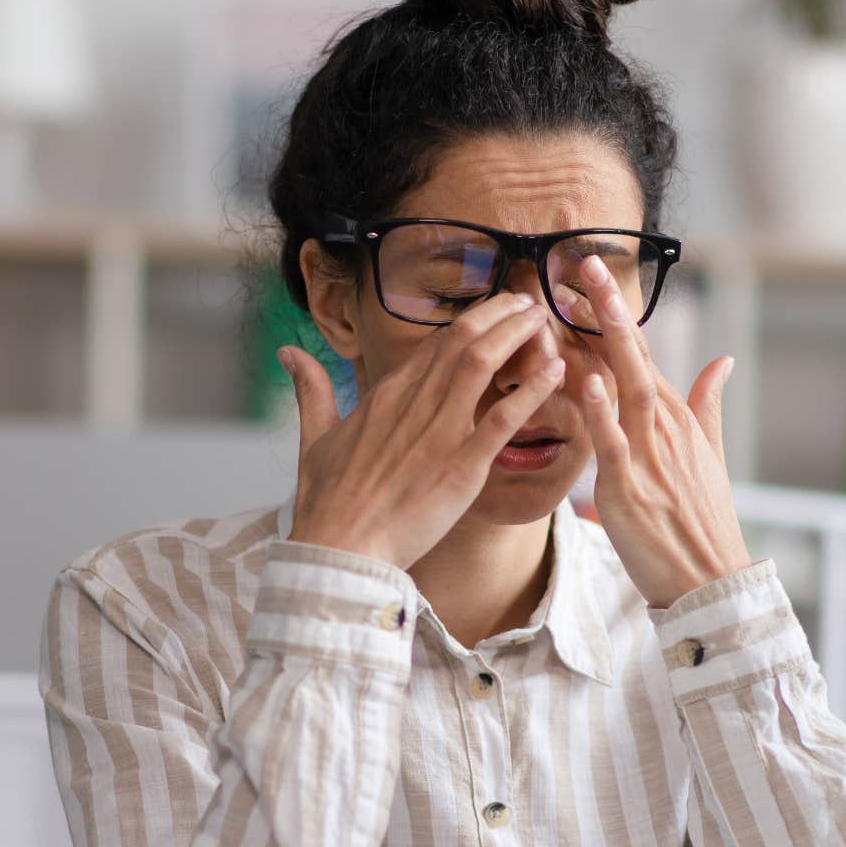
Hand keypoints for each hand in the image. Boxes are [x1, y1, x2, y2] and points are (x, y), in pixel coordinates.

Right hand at [277, 291, 564, 569]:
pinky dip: (532, 391)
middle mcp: (413, 403)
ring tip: (542, 318)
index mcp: (385, 396)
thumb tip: (288, 352)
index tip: (495, 310)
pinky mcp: (461, 466)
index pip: (435, 344)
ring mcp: (439, 432)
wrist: (341, 548)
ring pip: (482, 363)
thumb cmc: (328, 502)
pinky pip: (504, 419)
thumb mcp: (315, 438)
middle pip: (463, 339)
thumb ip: (311, 390)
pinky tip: (557, 372)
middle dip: (500, 312)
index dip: (470, 322)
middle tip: (528, 299)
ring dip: (516, 334)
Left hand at [559, 256, 751, 608]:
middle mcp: (664, 427)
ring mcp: (649, 455)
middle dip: (605, 308)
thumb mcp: (710, 454)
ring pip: (623, 386)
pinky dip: (601, 411)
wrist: (710, 579)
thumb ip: (707, 403)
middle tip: (579, 264)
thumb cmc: (702, 521)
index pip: (640, 353)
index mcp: (676, 417)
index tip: (586, 277)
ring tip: (576, 301)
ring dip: (600, 341)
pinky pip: (613, 443)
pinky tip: (586, 381)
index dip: (612, 314)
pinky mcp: (629, 488)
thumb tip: (721, 360)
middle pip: (632, 356)